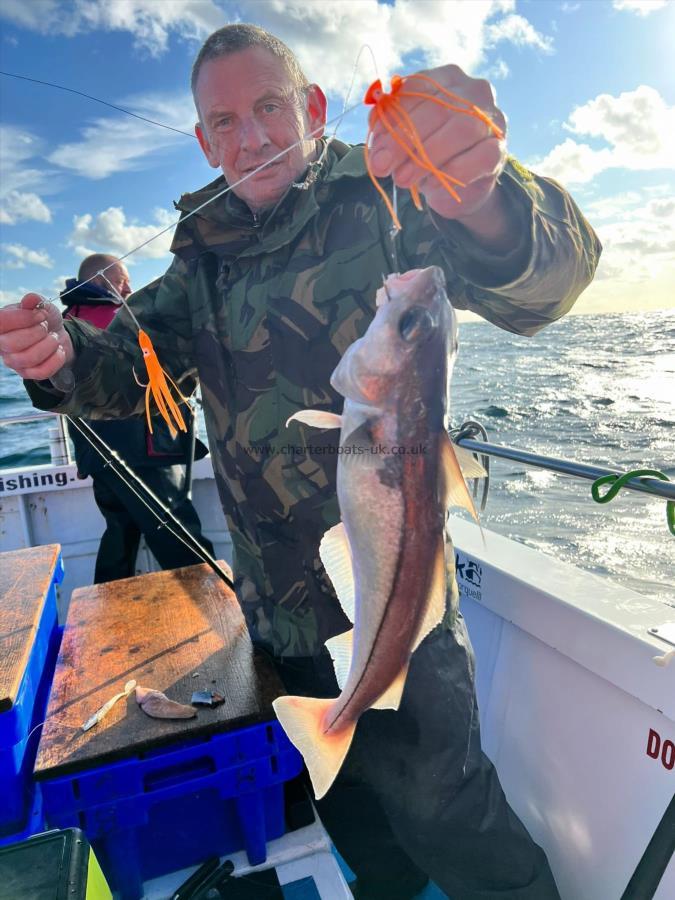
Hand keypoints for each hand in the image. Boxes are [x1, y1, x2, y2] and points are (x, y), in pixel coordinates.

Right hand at [0, 293, 73, 379]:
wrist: (57, 335)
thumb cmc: (44, 320)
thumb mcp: (42, 306)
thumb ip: (36, 301)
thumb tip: (30, 299)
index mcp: (2, 325)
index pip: (0, 322)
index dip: (22, 318)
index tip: (40, 314)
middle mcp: (2, 344)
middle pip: (11, 344)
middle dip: (36, 333)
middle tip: (46, 327)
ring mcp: (14, 361)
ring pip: (27, 359)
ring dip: (48, 345)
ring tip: (54, 338)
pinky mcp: (28, 373)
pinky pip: (40, 372)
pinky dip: (55, 360)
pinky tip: (59, 350)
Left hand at [367, 64, 506, 221]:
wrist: (456, 184)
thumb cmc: (427, 152)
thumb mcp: (404, 137)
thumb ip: (390, 130)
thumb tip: (378, 139)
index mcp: (446, 78)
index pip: (418, 88)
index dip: (392, 118)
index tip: (375, 148)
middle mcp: (474, 91)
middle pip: (438, 109)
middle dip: (404, 141)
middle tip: (382, 167)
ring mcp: (491, 119)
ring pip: (462, 130)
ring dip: (426, 158)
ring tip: (402, 179)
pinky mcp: (499, 149)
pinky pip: (480, 157)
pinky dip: (453, 173)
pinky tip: (433, 185)